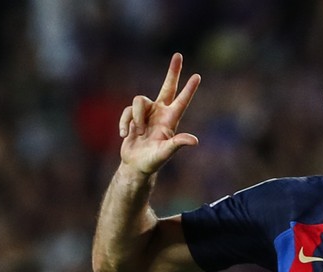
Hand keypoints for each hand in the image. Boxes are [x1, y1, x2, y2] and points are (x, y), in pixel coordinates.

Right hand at [119, 53, 200, 174]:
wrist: (135, 165)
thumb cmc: (153, 161)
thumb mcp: (165, 153)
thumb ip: (177, 144)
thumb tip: (194, 141)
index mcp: (171, 120)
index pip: (182, 101)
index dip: (189, 89)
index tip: (197, 76)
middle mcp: (160, 113)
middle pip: (167, 87)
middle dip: (173, 72)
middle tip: (178, 55)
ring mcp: (147, 113)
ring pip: (139, 100)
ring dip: (135, 117)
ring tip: (137, 132)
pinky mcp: (133, 116)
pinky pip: (127, 111)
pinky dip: (125, 123)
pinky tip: (125, 136)